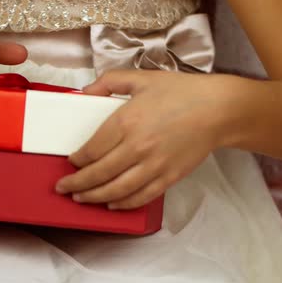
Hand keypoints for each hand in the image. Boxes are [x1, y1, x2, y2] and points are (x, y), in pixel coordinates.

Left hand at [55, 70, 229, 209]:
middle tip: (63, 188)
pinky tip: (112, 204)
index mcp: (125, 122)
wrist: (218, 109)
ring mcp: (153, 166)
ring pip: (116, 190)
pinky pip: (141, 196)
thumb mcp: (140, 78)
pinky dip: (123, 204)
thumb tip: (85, 93)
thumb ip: (108, 82)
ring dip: (94, 197)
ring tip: (80, 199)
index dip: (76, 159)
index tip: (71, 161)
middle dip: (76, 184)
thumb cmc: (179, 92)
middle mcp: (136, 147)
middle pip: (98, 173)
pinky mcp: (168, 177)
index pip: (91, 149)